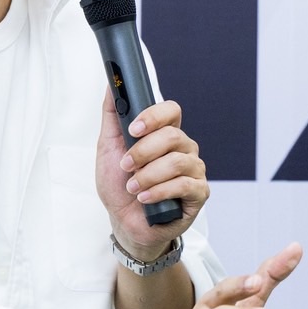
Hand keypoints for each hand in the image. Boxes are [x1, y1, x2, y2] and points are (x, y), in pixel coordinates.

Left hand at [95, 93, 207, 260]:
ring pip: (178, 162)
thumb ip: (112, 116)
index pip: (171, 110)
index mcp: (164, 134)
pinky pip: (185, 185)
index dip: (154, 116)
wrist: (124, 222)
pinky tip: (145, 199)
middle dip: (144, 151)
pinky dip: (160, 191)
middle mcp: (183, 148)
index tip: (133, 128)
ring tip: (133, 187)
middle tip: (126, 165)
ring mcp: (193, 170)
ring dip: (149, 175)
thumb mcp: (109, 148)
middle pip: (173, 136)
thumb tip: (111, 86)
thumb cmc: (119, 185)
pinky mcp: (199, 193)